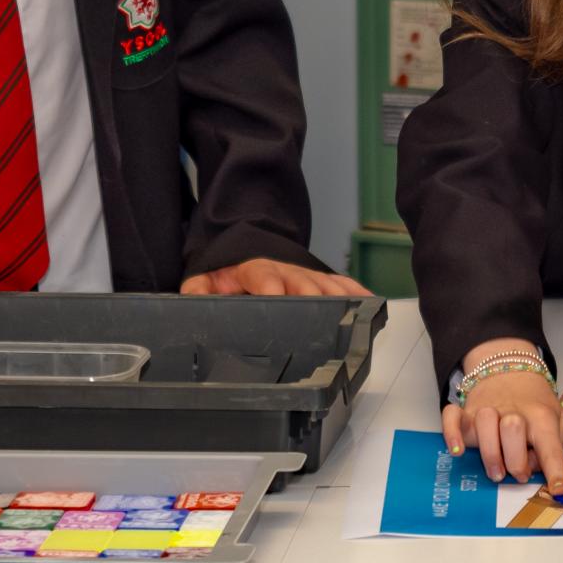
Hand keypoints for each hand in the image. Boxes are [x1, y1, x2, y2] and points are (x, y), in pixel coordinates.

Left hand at [180, 258, 371, 296]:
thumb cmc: (231, 270)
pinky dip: (357, 292)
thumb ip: (198, 289)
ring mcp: (306, 273)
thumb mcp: (207, 278)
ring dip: (339, 297)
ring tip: (352, 313)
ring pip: (326, 283)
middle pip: (302, 283)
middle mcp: (285, 270)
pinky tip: (369, 303)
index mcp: (255, 269)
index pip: (263, 275)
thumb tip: (192, 297)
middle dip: (311, 296)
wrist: (250, 246)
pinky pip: (343, 283)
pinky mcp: (321, 277)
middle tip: (321, 316)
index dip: (270, 285)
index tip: (274, 295)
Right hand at [443, 368, 562, 491]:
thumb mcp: (556, 421)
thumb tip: (537, 469)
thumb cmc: (534, 404)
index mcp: (541, 417)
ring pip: (484, 424)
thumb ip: (553, 446)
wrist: (510, 371)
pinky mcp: (466, 412)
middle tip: (520, 474)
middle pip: (513, 430)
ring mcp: (488, 410)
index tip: (559, 490)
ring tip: (497, 471)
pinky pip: (452, 417)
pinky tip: (457, 451)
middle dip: (517, 461)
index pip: (551, 446)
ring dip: (490, 454)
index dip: (556, 470)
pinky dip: (451, 434)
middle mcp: (513, 411)